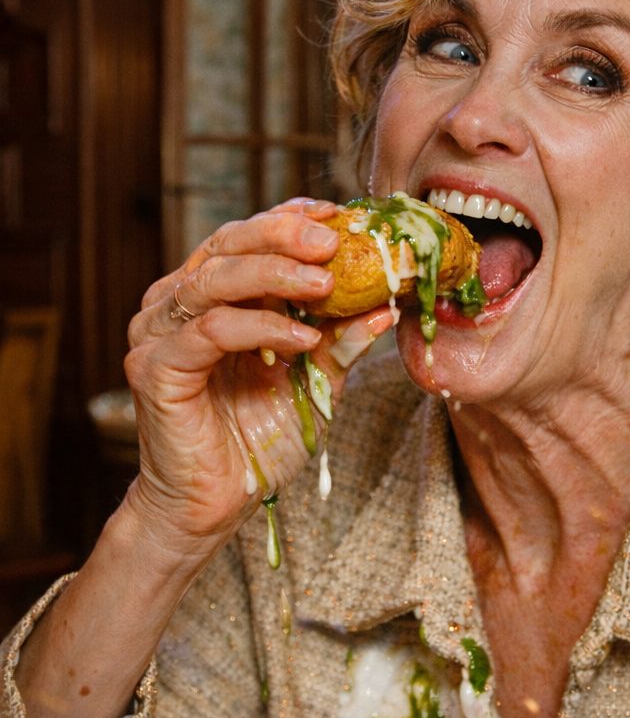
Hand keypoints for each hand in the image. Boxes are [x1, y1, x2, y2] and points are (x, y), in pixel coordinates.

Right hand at [125, 199, 394, 554]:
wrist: (215, 503)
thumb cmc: (257, 440)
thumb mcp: (315, 382)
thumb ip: (342, 342)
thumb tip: (387, 304)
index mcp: (209, 296)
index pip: (244, 238)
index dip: (288, 220)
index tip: (338, 214)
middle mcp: (176, 305)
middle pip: (226, 245)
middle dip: (283, 236)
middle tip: (334, 239)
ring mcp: (158, 334)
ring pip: (214, 279)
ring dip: (275, 274)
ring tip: (326, 284)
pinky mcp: (155, 368)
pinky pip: (211, 330)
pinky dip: (261, 327)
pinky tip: (302, 336)